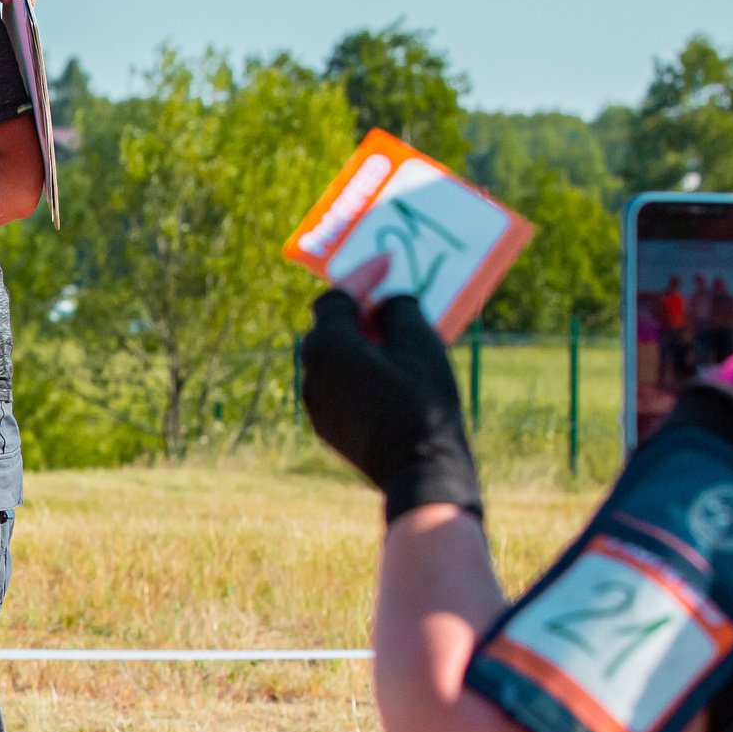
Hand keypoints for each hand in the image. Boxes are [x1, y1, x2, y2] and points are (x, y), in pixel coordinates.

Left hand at [302, 254, 482, 522]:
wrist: (419, 469)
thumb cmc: (422, 402)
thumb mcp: (420, 343)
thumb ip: (399, 310)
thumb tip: (387, 303)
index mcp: (326, 346)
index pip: (338, 296)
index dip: (364, 275)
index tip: (388, 262)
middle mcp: (310, 372)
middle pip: (331, 325)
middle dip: (361, 308)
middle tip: (391, 297)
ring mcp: (315, 403)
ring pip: (334, 357)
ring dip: (360, 340)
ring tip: (396, 335)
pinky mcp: (327, 427)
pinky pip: (340, 384)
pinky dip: (360, 369)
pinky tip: (389, 370)